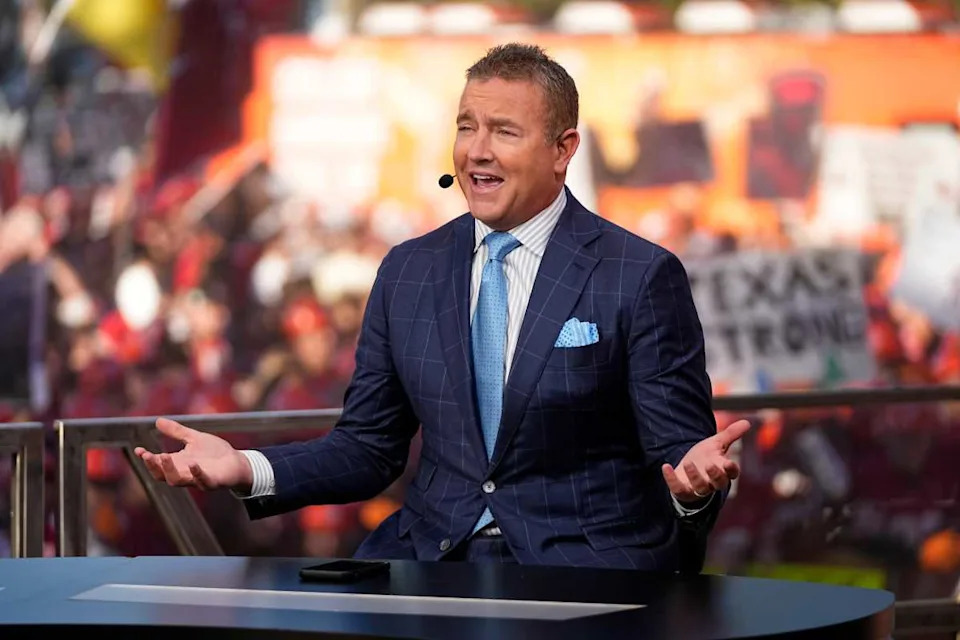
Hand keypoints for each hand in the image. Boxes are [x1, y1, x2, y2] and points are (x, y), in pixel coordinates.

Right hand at [133, 417, 253, 491]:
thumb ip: (176, 431)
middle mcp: (185, 474)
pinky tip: (193, 464)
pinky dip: (197, 474)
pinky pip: (203, 481)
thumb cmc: (214, 452)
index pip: (157, 464)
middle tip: (147, 455)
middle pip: (162, 476)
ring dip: (169, 470)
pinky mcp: (213, 482)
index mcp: (178, 464)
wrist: (237, 462)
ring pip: (177, 481)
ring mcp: (197, 479)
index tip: (138, 450)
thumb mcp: (193, 438)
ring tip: (164, 456)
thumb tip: (157, 420)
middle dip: (154, 466)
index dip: (147, 459)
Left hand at [661, 419, 749, 503]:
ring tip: (688, 462)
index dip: (732, 469)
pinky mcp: (683, 491)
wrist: (687, 469)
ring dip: (695, 476)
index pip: (732, 473)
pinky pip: (678, 489)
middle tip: (709, 465)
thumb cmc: (706, 457)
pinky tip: (666, 466)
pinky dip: (671, 479)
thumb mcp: (716, 444)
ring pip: (701, 488)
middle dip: (715, 475)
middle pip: (719, 483)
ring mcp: (698, 488)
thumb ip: (731, 434)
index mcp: (723, 470)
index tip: (729, 463)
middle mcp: (712, 481)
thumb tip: (747, 422)